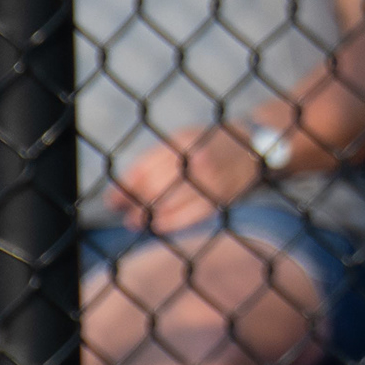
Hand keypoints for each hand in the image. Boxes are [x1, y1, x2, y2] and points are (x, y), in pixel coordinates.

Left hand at [107, 124, 268, 231]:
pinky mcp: (220, 198)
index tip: (112, 199)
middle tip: (122, 212)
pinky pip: (190, 215)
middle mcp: (195, 161)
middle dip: (133, 203)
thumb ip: (157, 159)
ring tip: (134, 221)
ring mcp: (209, 181)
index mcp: (182, 142)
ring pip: (169, 203)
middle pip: (154, 188)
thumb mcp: (183, 139)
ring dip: (147, 215)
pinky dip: (171, 222)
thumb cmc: (210, 143)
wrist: (253, 147)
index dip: (124, 187)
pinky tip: (158, 225)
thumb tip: (125, 185)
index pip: (144, 168)